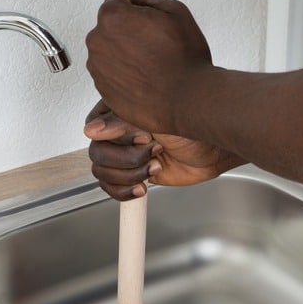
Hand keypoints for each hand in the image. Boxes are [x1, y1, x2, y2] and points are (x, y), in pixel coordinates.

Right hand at [84, 101, 244, 199]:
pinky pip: (112, 188)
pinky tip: (143, 186)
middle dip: (128, 160)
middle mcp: (118, 134)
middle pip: (98, 155)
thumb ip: (121, 122)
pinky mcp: (133, 174)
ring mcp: (125, 155)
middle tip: (154, 152)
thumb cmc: (191, 126)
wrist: (211, 151)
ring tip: (155, 166)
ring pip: (103, 173)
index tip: (145, 137)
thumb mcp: (154, 117)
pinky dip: (125, 191)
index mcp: (117, 112)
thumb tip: (91, 130)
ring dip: (131, 175)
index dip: (118, 139)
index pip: (93, 129)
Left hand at [86, 0, 211, 134]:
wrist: (189, 101)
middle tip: (156, 49)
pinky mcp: (105, 93)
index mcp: (112, 17)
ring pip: (110, 55)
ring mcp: (99, 70)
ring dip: (125, 57)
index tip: (155, 28)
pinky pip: (112, 78)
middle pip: (110, 29)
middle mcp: (98, 42)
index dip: (138, 14)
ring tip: (152, 68)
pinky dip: (125, 78)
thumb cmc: (185, 60)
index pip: (117, 3)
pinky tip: (146, 82)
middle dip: (129, 35)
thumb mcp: (175, 12)